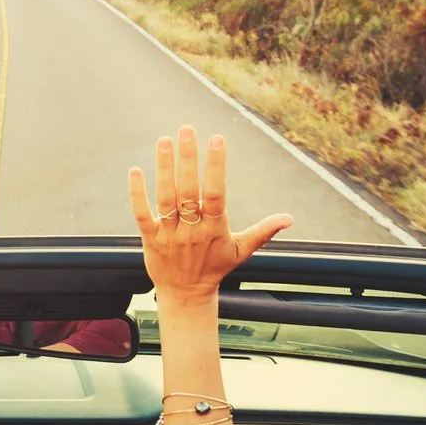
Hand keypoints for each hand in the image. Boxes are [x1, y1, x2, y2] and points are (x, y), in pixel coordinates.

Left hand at [126, 125, 292, 307]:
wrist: (186, 295)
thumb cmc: (215, 267)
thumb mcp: (242, 250)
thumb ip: (264, 231)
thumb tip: (290, 219)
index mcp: (215, 228)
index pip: (216, 193)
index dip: (216, 166)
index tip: (217, 139)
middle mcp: (192, 229)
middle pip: (189, 190)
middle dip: (188, 159)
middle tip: (186, 129)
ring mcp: (170, 234)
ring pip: (166, 198)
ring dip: (164, 169)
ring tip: (164, 140)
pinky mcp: (151, 239)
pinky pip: (143, 215)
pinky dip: (137, 194)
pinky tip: (135, 171)